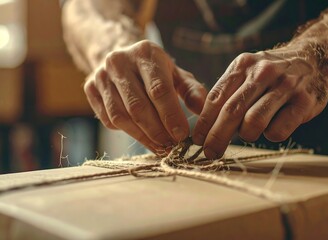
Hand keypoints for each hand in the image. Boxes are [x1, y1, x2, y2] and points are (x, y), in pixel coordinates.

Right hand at [84, 40, 207, 152]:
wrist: (121, 57)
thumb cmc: (155, 71)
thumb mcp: (176, 74)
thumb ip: (191, 91)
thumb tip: (201, 109)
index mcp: (145, 53)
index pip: (158, 89)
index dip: (170, 115)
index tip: (181, 136)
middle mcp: (119, 61)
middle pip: (138, 106)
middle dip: (157, 131)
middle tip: (172, 147)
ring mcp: (101, 75)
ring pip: (121, 116)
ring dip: (142, 137)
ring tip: (160, 147)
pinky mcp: (89, 89)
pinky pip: (108, 119)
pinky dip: (127, 132)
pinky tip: (143, 136)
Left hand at [193, 44, 327, 158]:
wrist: (315, 58)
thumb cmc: (273, 73)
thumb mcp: (248, 71)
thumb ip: (229, 93)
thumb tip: (206, 126)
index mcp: (243, 65)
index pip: (216, 97)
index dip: (204, 122)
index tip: (197, 140)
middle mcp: (263, 72)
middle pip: (231, 111)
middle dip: (217, 137)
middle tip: (210, 152)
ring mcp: (285, 86)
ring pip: (254, 122)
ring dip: (245, 136)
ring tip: (248, 134)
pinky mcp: (304, 102)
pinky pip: (278, 130)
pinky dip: (270, 136)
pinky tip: (272, 129)